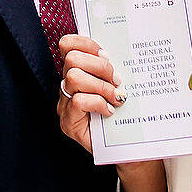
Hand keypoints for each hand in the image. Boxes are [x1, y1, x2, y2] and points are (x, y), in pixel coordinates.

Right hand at [57, 34, 124, 153]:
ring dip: (100, 85)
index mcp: (77, 71)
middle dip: (99, 66)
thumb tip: (121, 51)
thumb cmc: (124, 114)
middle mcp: (67, 86)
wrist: (126, 147)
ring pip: (74, 77)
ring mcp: (64, 104)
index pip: (68, 44)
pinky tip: (109, 111)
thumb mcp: (118, 85)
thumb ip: (113, 69)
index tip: (106, 54)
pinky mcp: (68, 122)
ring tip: (115, 96)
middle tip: (116, 80)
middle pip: (72, 59)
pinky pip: (78, 101)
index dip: (86, 43)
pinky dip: (98, 103)